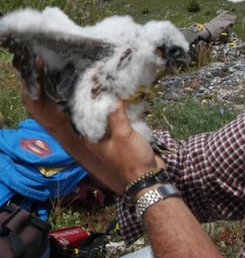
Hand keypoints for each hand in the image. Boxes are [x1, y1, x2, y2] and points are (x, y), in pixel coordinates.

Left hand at [22, 62, 161, 193]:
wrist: (149, 180)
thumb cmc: (131, 160)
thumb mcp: (123, 134)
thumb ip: (115, 113)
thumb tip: (110, 93)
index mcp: (91, 139)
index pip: (82, 114)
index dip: (86, 97)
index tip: (90, 79)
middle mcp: (97, 138)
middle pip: (95, 113)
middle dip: (101, 97)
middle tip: (104, 77)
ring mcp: (111, 139)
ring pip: (109, 116)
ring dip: (114, 103)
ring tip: (116, 83)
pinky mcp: (124, 139)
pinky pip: (121, 121)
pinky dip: (123, 110)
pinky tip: (127, 97)